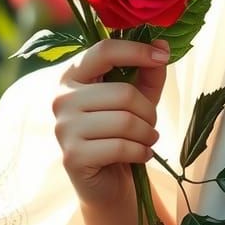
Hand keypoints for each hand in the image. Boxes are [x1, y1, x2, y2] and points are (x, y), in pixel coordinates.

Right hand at [52, 38, 169, 208]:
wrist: (106, 180)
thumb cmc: (122, 131)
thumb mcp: (139, 95)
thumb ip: (149, 70)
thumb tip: (162, 44)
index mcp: (72, 75)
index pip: (104, 51)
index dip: (136, 51)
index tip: (162, 57)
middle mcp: (61, 98)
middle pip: (123, 93)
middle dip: (148, 111)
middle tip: (151, 123)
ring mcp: (63, 127)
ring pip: (125, 121)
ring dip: (147, 133)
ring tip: (147, 139)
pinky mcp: (72, 156)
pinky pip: (120, 147)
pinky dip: (141, 152)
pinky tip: (141, 154)